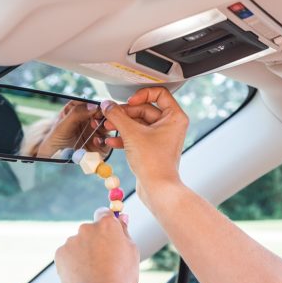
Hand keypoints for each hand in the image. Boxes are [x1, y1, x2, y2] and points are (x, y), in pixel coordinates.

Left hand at [35, 102, 107, 156]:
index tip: (98, 108)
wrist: (53, 158)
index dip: (96, 105)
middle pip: (103, 114)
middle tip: (98, 118)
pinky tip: (96, 141)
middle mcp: (89, 119)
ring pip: (108, 126)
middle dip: (103, 115)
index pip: (91, 103)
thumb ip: (76, 114)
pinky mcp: (100, 145)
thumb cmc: (54, 140)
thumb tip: (93, 105)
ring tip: (96, 128)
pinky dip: (104, 141)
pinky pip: (107, 142)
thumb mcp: (62, 125)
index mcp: (78, 109)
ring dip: (105, 126)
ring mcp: (95, 132)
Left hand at [55, 209, 138, 282]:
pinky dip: (73, 263)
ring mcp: (72, 240)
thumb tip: (122, 218)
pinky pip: (68, 255)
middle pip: (90, 230)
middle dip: (95, 241)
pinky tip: (82, 276)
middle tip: (103, 261)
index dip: (107, 223)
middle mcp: (87, 228)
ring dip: (84, 253)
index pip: (104, 213)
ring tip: (93, 273)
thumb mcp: (131, 252)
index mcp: (107, 224)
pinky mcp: (60, 253)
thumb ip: (124, 232)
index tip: (109, 233)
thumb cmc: (121, 277)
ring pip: (78, 244)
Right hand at [99, 87, 188, 201]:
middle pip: (144, 109)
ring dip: (122, 125)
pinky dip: (125, 137)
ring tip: (108, 127)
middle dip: (125, 114)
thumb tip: (107, 105)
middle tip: (110, 116)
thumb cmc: (154, 163)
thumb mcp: (131, 133)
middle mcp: (171, 125)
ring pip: (139, 123)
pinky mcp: (152, 148)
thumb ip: (117, 116)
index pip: (159, 94)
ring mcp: (161, 137)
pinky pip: (138, 136)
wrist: (157, 188)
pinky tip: (112, 140)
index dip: (141, 95)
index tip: (129, 102)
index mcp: (174, 117)